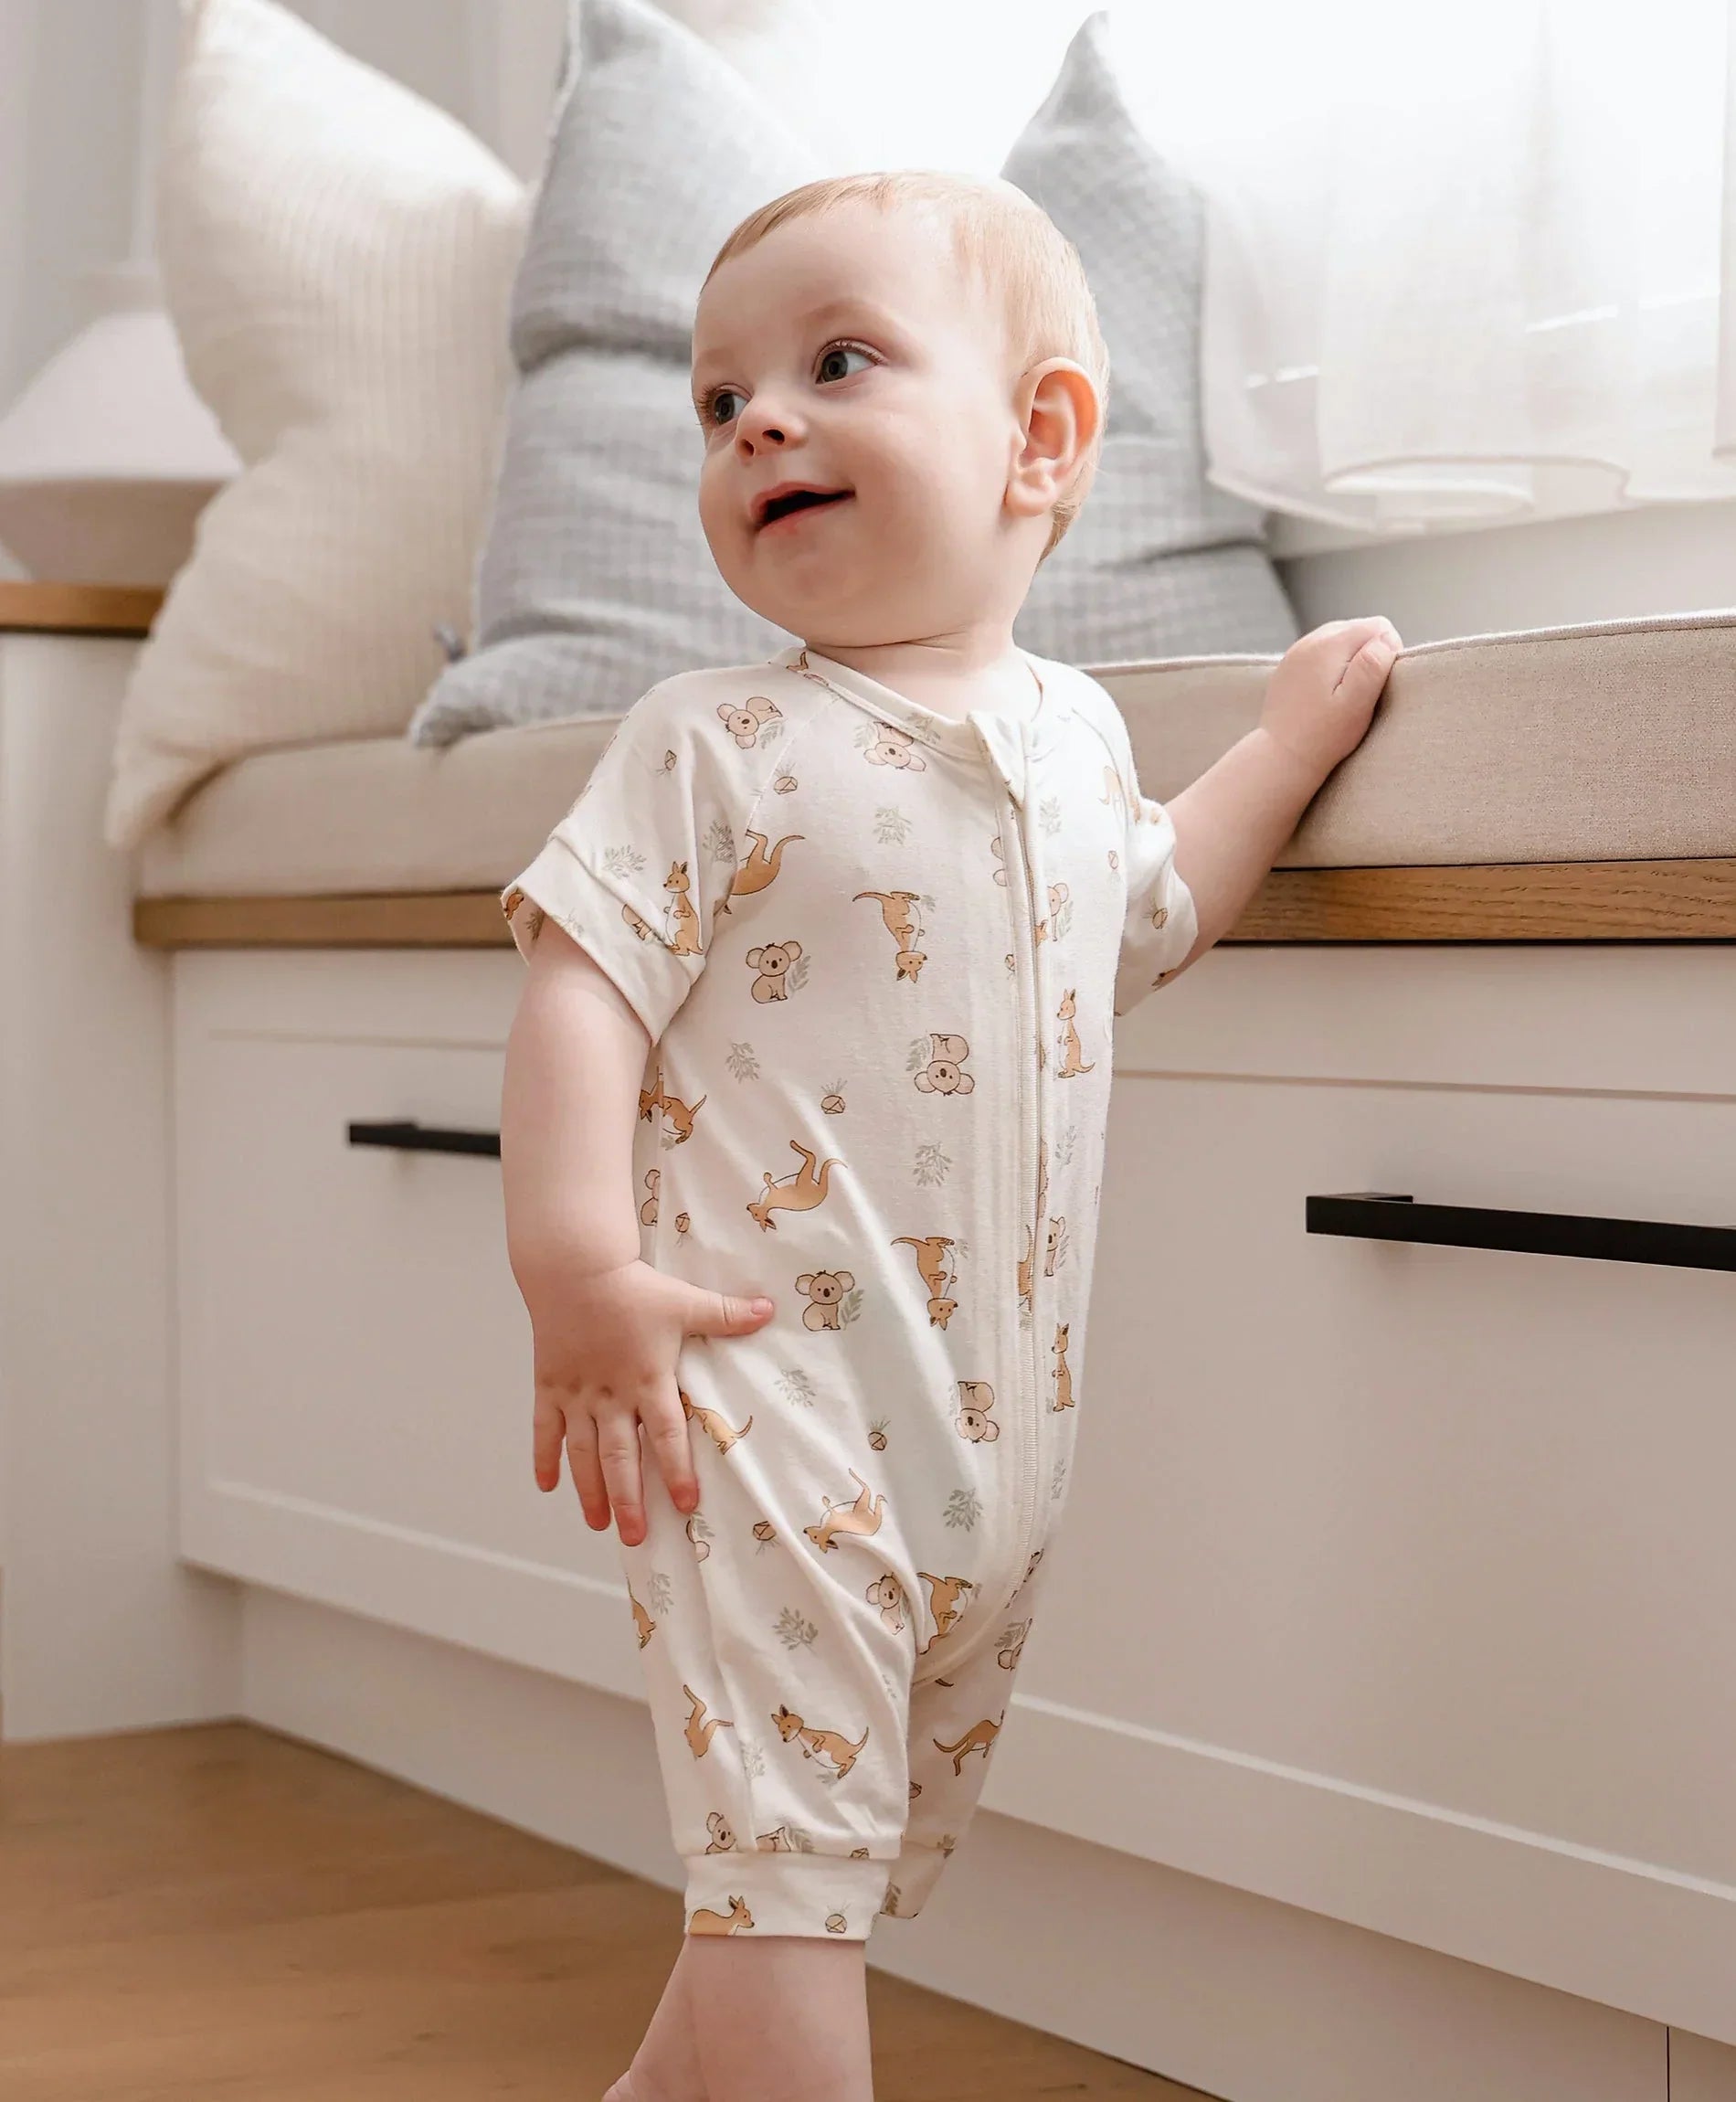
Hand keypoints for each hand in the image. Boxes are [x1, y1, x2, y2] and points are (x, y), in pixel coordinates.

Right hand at [526, 1255, 774, 1546]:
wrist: (574, 1268)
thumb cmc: (633, 1286)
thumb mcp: (685, 1301)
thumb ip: (727, 1314)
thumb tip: (771, 1311)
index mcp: (647, 1377)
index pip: (666, 1433)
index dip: (676, 1470)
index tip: (685, 1504)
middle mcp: (610, 1393)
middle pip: (620, 1456)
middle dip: (628, 1499)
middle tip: (635, 1537)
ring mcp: (577, 1393)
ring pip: (583, 1451)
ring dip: (589, 1490)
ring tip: (598, 1524)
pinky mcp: (550, 1385)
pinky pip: (544, 1428)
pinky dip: (544, 1457)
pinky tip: (547, 1487)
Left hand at [1258, 616, 1403, 784]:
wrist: (1280, 757)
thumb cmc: (1323, 736)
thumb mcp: (1357, 703)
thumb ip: (1373, 665)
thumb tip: (1387, 637)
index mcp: (1329, 645)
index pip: (1380, 626)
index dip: (1389, 653)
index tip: (1378, 684)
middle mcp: (1310, 641)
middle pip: (1359, 628)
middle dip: (1369, 655)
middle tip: (1362, 692)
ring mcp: (1296, 652)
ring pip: (1341, 639)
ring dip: (1351, 660)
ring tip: (1345, 694)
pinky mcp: (1289, 666)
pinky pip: (1322, 652)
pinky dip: (1332, 666)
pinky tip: (1328, 693)